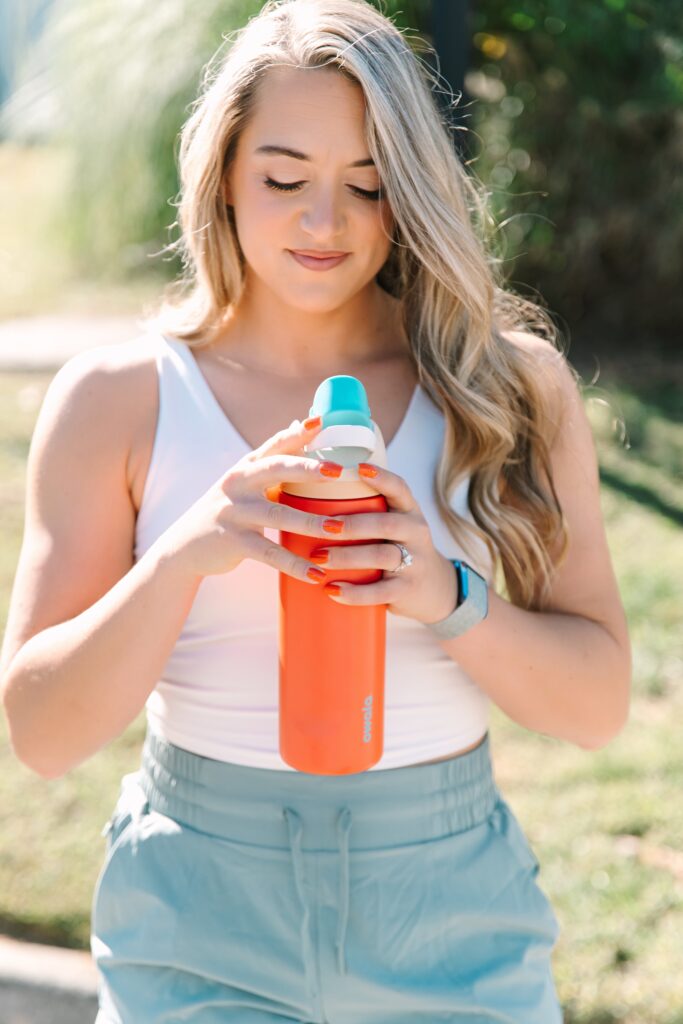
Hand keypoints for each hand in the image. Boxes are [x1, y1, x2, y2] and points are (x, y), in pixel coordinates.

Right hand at [156, 417, 353, 582]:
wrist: (185, 547)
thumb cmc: (227, 511)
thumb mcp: (244, 482)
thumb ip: (272, 460)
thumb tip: (297, 424)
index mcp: (247, 468)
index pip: (274, 445)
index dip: (296, 432)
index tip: (321, 421)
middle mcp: (239, 484)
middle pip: (276, 470)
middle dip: (308, 469)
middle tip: (338, 471)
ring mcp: (235, 512)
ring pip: (278, 514)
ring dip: (311, 522)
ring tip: (339, 528)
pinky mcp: (234, 542)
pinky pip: (270, 553)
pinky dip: (294, 564)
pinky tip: (316, 575)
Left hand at [313, 463, 458, 624]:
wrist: (434, 589)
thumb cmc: (398, 548)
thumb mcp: (394, 525)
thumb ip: (367, 510)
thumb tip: (311, 487)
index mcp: (409, 511)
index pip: (400, 489)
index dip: (382, 478)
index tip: (358, 468)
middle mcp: (416, 533)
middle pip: (386, 524)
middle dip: (352, 525)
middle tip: (322, 527)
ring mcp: (415, 562)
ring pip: (382, 556)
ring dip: (347, 557)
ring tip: (318, 558)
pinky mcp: (407, 589)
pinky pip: (380, 592)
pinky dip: (354, 593)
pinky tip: (332, 590)